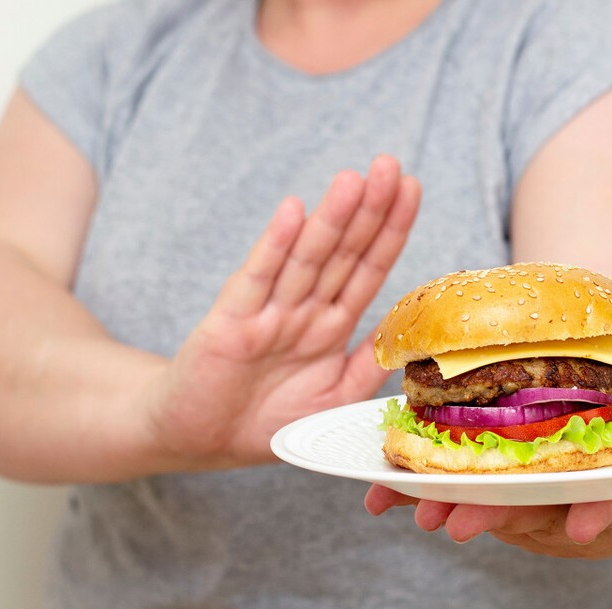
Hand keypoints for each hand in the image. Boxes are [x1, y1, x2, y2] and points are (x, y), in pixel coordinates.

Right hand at [146, 155, 420, 469]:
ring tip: (353, 180)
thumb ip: (369, 366)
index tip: (412, 190)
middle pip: (341, 253)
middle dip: (368, 211)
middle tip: (391, 166)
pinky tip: (293, 212)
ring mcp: (267, 313)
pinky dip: (275, 247)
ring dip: (330, 219)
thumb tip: (411, 335)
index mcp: (330, 326)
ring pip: (306, 259)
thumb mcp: (334, 399)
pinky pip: (257, 280)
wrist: (198, 440)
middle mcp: (302, 311)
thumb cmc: (264, 420)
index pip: (367, 269)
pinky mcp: (231, 324)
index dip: (390, 230)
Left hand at [364, 440, 611, 558]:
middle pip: (532, 515)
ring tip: (405, 503)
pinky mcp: (480, 483)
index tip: (580, 523)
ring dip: (442, 505)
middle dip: (495, 518)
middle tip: (457, 523)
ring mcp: (522, 502)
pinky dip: (406, 489)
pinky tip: (373, 493)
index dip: (598, 516)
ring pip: (482, 506)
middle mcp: (569, 512)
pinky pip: (442, 491)